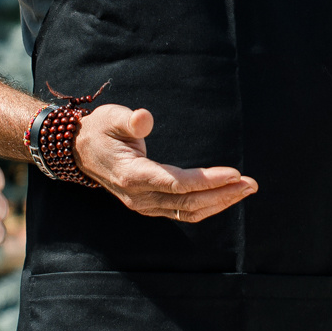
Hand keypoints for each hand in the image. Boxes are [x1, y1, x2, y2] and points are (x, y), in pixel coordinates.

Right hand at [74, 104, 257, 222]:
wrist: (80, 150)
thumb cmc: (100, 130)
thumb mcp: (111, 117)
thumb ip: (129, 120)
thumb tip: (145, 118)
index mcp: (133, 175)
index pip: (177, 183)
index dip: (207, 181)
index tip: (235, 173)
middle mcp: (140, 196)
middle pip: (188, 202)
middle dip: (223, 194)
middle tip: (251, 183)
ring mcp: (145, 204)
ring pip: (188, 212)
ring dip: (219, 203)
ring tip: (245, 190)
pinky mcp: (150, 205)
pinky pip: (182, 213)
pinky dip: (207, 207)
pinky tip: (225, 197)